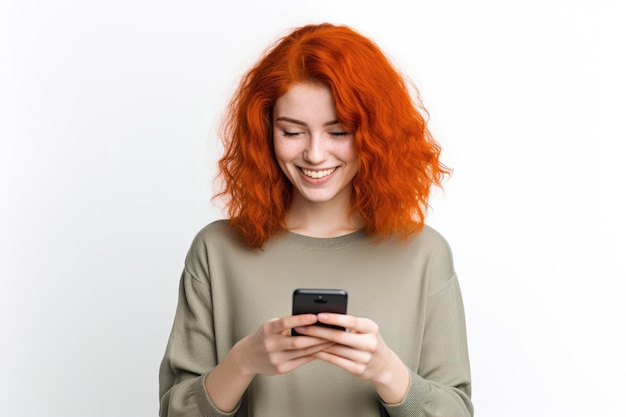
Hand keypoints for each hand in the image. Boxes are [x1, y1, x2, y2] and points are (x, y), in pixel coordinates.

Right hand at [235, 314, 334, 376]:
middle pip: (297, 341)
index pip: (285, 323)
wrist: (247, 357)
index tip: (314, 316)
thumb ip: (287, 324)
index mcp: (267, 330)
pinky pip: (301, 361)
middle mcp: (270, 345)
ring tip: (331, 339)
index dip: (300, 319)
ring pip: (302, 352)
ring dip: (319, 346)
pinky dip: (313, 354)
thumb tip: (312, 320)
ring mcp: (275, 359)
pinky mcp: (281, 369)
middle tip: (331, 331)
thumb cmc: (263, 337)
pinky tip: (322, 349)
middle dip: (317, 336)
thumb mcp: (270, 326)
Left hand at [294, 313, 409, 403]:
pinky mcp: (357, 370)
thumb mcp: (366, 329)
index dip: (334, 318)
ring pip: (334, 349)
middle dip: (318, 331)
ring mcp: (364, 358)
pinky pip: (335, 360)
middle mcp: (369, 343)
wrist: (383, 365)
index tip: (318, 315)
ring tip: (303, 338)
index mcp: (371, 328)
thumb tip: (323, 317)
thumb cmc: (370, 342)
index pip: (351, 321)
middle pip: (339, 336)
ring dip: (316, 343)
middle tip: (303, 326)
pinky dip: (321, 354)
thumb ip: (350, 324)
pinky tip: (312, 350)